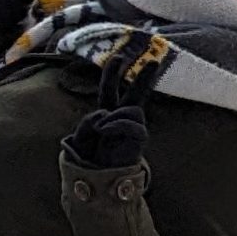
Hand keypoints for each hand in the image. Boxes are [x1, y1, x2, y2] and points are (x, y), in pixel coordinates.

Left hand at [65, 39, 158, 169]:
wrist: (101, 178)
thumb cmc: (91, 156)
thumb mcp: (82, 135)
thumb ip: (89, 121)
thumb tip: (105, 115)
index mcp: (108, 114)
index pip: (110, 91)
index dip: (112, 73)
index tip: (119, 57)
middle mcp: (123, 118)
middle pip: (136, 94)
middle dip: (145, 78)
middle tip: (154, 61)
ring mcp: (133, 128)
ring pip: (132, 109)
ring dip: (114, 117)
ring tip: (102, 131)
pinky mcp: (139, 138)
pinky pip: (132, 124)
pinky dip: (116, 125)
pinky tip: (105, 131)